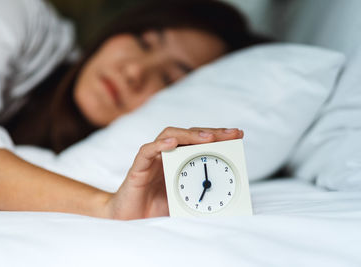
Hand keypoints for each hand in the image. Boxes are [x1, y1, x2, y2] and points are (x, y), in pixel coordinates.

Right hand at [105, 127, 243, 219]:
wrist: (128, 221)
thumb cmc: (155, 210)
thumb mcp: (184, 202)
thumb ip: (200, 196)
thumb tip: (228, 203)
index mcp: (179, 162)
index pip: (199, 143)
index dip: (218, 137)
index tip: (238, 136)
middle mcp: (166, 156)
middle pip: (188, 135)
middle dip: (211, 133)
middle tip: (232, 133)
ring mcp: (152, 160)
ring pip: (169, 136)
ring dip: (190, 135)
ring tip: (208, 138)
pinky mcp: (138, 168)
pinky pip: (146, 151)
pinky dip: (159, 145)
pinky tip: (171, 144)